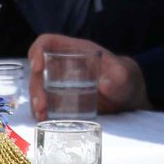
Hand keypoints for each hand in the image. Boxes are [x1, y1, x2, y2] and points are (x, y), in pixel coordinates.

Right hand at [27, 34, 146, 115]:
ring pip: (39, 87)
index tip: (37, 67)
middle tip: (41, 105)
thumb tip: (104, 85)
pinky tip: (44, 120)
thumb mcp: (125, 75)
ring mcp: (60, 82)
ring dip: (36, 101)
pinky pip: (46, 102)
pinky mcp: (62, 99)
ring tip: (41, 115)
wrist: (127, 95)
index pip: (48, 42)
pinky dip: (41, 111)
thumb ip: (120, 76)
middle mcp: (63, 65)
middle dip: (35, 86)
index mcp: (75, 51)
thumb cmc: (125, 77)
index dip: (37, 50)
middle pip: (39, 69)